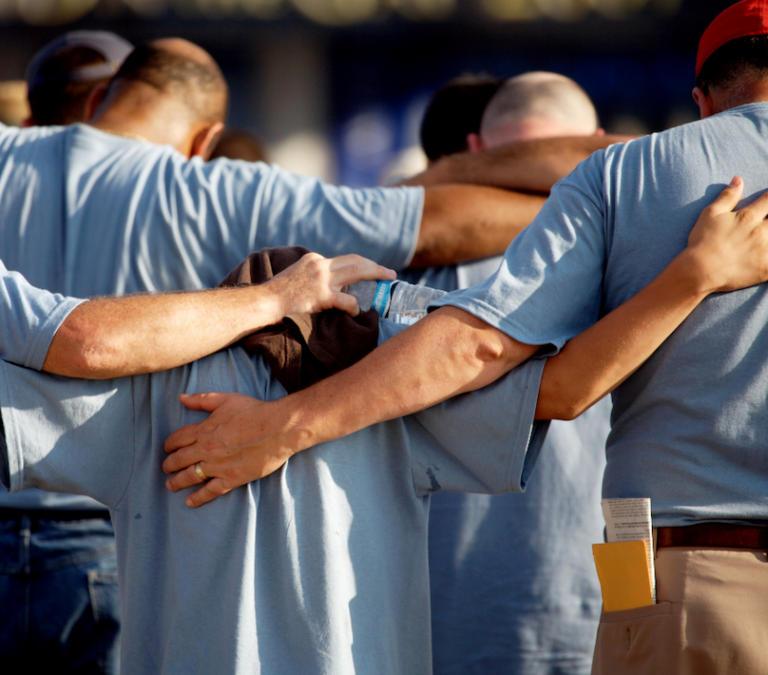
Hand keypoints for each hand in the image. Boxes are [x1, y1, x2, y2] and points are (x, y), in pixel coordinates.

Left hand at [163, 392, 294, 506]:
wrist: (279, 428)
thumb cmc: (255, 411)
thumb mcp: (226, 399)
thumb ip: (202, 400)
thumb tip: (181, 398)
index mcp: (204, 430)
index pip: (178, 439)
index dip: (169, 444)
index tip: (167, 448)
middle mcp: (207, 449)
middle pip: (179, 459)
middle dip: (169, 464)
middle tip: (165, 468)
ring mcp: (218, 466)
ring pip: (190, 476)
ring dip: (176, 482)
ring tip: (170, 485)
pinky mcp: (232, 479)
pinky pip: (210, 491)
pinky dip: (198, 497)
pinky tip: (189, 502)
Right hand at [268, 253, 394, 317]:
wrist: (266, 302)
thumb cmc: (280, 294)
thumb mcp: (298, 275)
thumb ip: (315, 275)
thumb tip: (334, 285)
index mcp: (315, 259)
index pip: (345, 259)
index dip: (363, 264)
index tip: (374, 270)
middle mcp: (320, 265)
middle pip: (356, 261)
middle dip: (376, 267)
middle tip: (390, 274)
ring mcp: (321, 279)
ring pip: (357, 272)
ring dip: (375, 276)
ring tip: (387, 283)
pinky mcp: (322, 296)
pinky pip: (347, 301)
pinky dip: (356, 307)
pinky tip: (357, 313)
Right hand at [685, 176, 767, 293]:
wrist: (698, 271)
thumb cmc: (702, 242)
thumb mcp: (710, 214)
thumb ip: (727, 196)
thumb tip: (738, 179)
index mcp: (749, 216)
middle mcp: (761, 231)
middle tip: (765, 226)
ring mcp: (765, 250)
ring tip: (765, 238)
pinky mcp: (766, 268)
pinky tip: (766, 255)